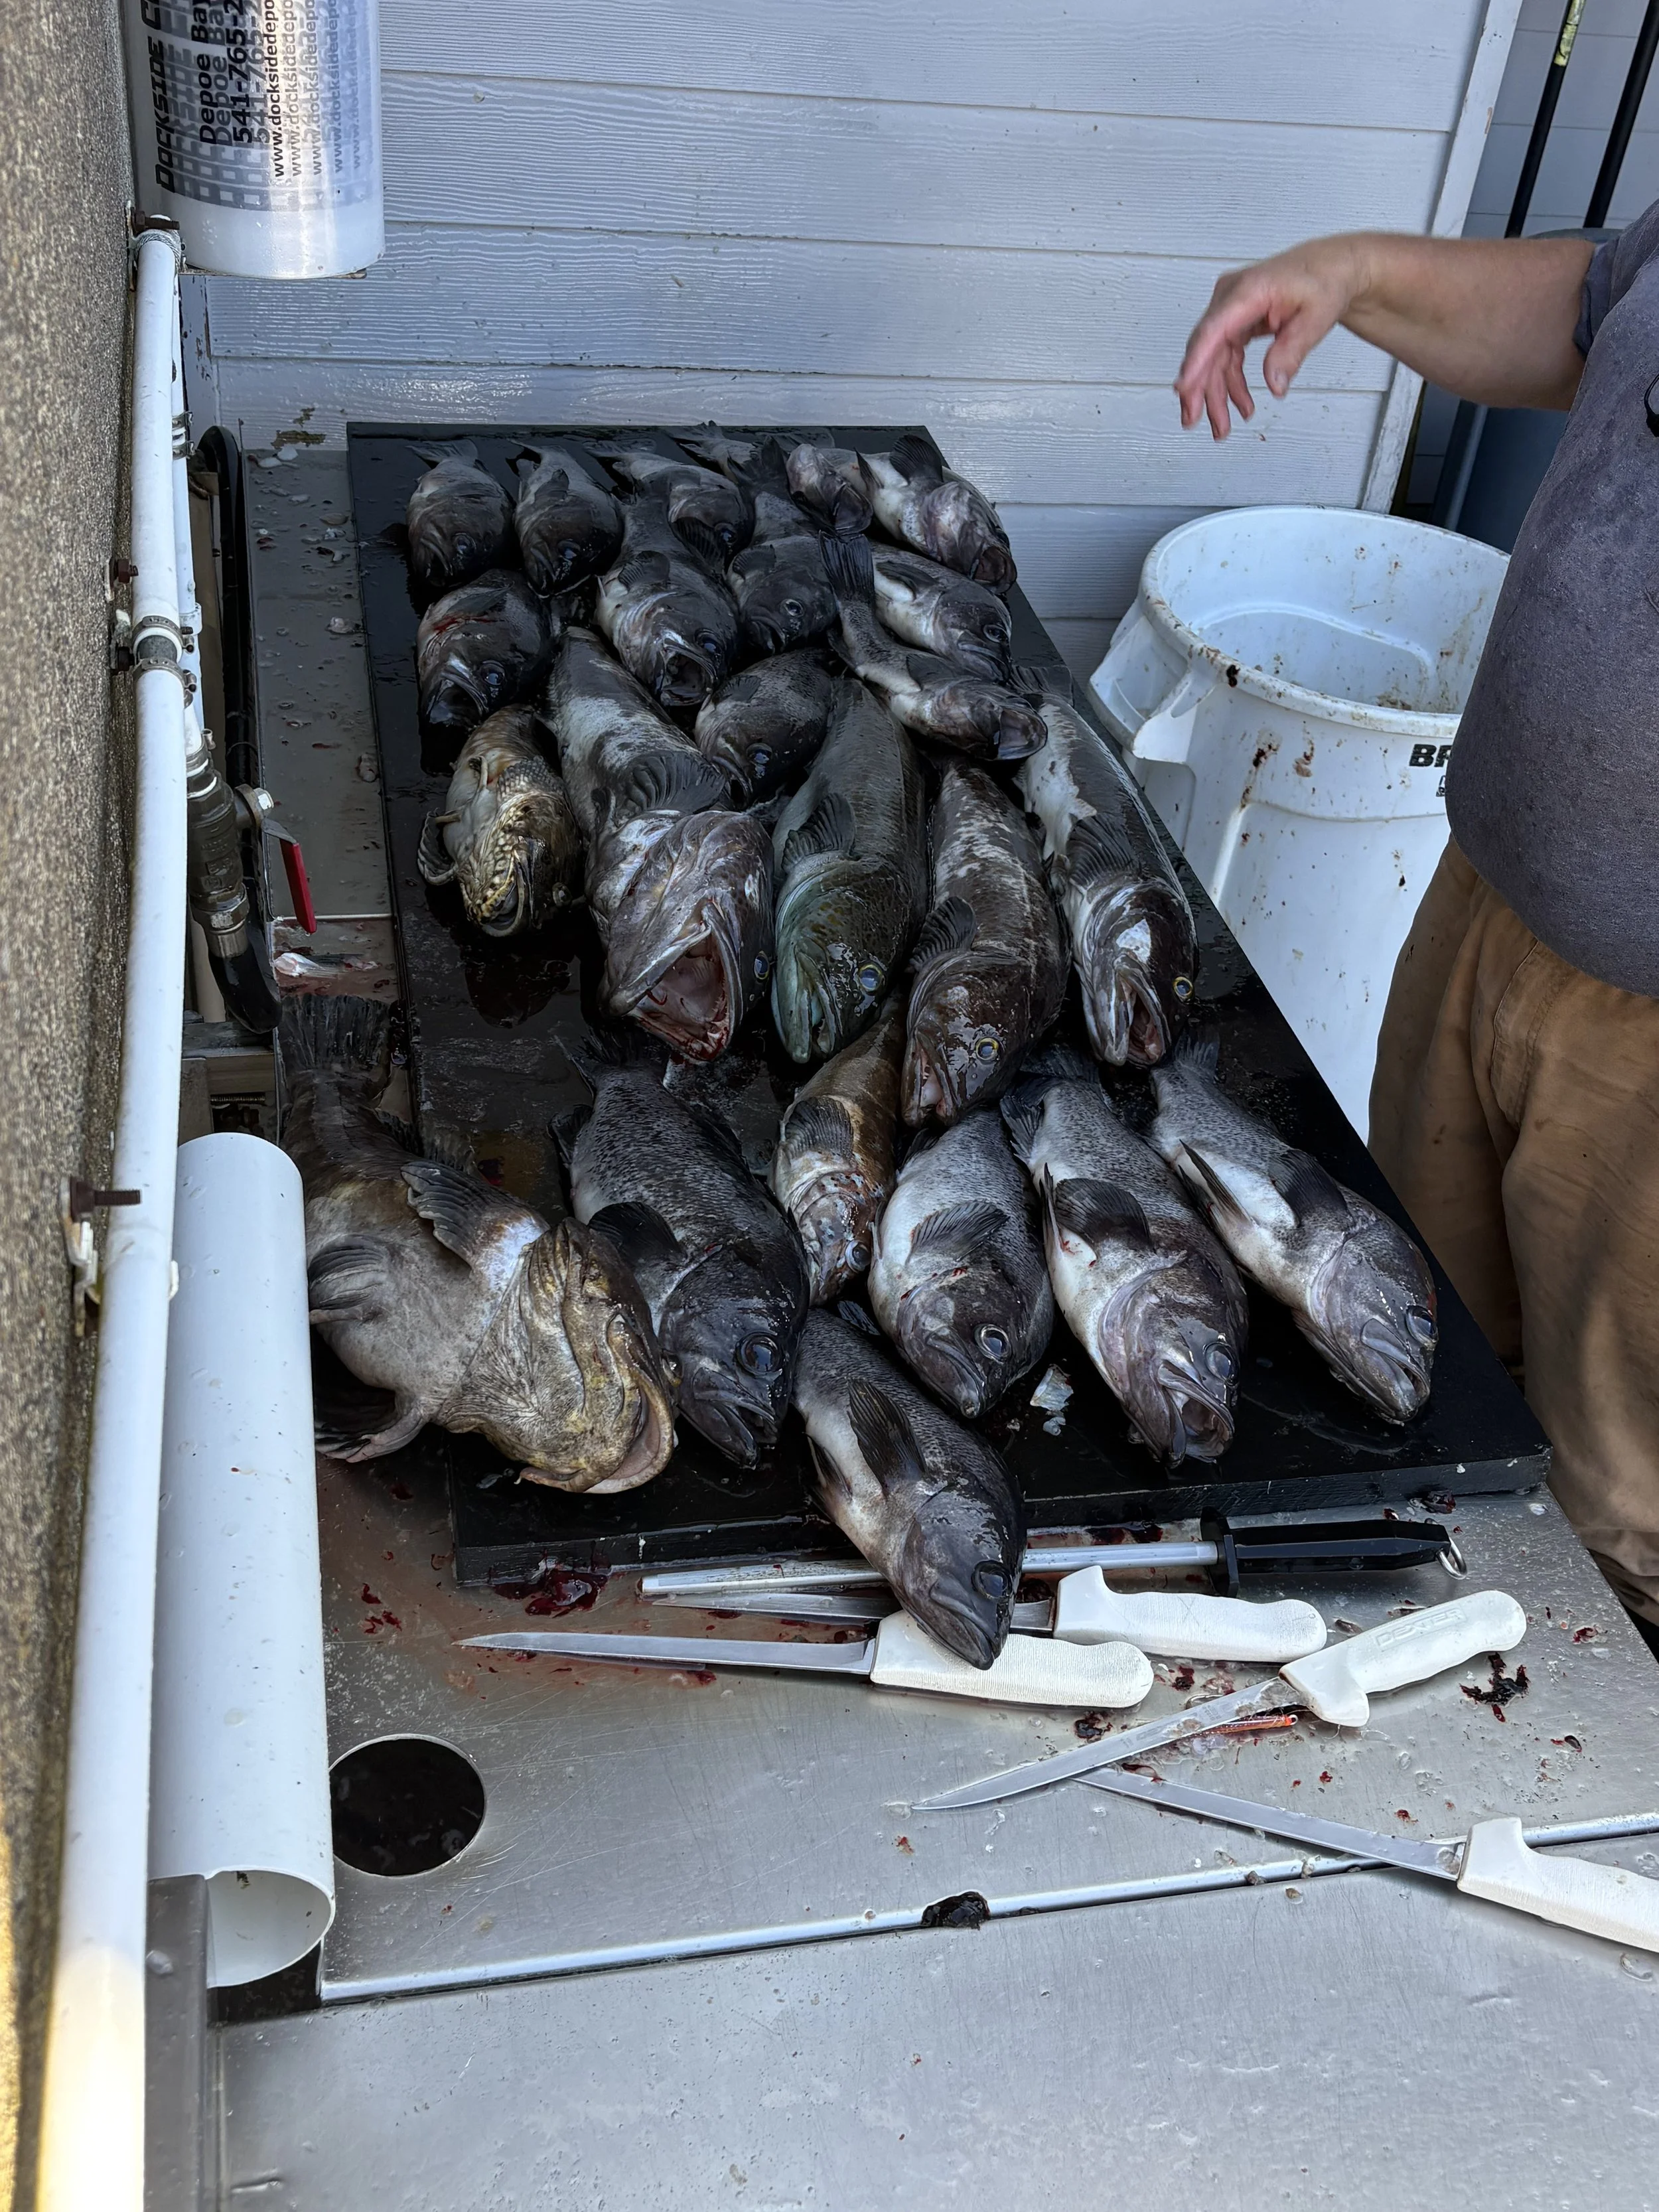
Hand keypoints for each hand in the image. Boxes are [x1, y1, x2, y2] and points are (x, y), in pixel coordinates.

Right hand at [1175, 237, 1364, 439]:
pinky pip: (1225, 358)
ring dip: (1216, 395)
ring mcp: (1230, 310)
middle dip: (1199, 389)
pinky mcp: (1234, 322)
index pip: (1213, 329)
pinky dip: (1231, 384)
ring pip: (1212, 359)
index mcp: (1249, 290)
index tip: (1183, 389)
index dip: (1196, 361)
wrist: (1329, 268)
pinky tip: (1242, 405)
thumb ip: (1292, 351)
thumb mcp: (1316, 319)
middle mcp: (1231, 297)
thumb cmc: (1323, 283)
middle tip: (1193, 422)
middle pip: (1205, 348)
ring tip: (1222, 428)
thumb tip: (1274, 386)